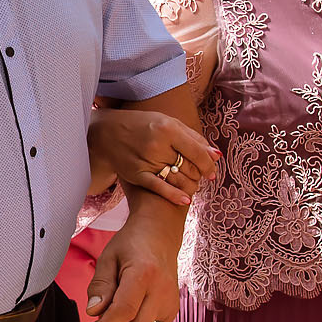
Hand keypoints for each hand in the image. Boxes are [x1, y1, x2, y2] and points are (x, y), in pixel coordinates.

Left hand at [85, 208, 183, 321]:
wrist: (160, 235)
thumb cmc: (132, 244)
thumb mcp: (108, 258)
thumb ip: (100, 286)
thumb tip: (93, 312)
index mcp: (144, 273)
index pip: (124, 311)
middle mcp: (162, 290)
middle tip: (102, 318)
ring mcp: (171, 301)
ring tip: (116, 315)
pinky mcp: (173, 310)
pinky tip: (130, 315)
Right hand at [88, 107, 217, 208]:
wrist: (106, 133)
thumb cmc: (141, 125)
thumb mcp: (166, 122)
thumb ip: (192, 137)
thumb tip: (216, 155)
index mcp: (167, 128)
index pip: (197, 151)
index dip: (209, 164)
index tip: (213, 171)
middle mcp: (157, 144)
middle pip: (188, 166)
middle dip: (199, 174)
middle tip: (202, 177)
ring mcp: (146, 160)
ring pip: (177, 178)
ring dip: (189, 184)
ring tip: (192, 184)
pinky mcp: (136, 174)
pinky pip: (160, 188)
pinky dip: (175, 195)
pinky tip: (185, 199)